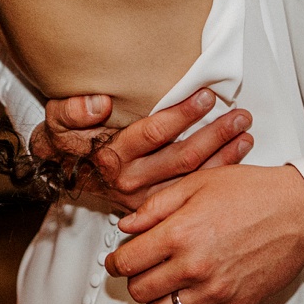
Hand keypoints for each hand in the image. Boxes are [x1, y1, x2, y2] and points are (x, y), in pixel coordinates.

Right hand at [29, 89, 253, 213]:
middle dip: (214, 134)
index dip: (182, 114)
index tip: (206, 97)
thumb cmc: (68, 142)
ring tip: (245, 133)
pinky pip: (192, 192)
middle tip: (239, 116)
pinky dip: (218, 174)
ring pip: (192, 177)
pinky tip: (236, 157)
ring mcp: (145, 198)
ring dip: (223, 155)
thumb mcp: (58, 120)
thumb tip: (98, 104)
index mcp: (112, 156)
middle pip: (182, 157)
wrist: (62, 172)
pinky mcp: (155, 207)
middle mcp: (130, 180)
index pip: (154, 133)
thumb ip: (73, 110)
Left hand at [106, 164, 303, 303]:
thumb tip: (127, 227)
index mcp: (180, 233)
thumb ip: (155, 206)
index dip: (115, 262)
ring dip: (155, 302)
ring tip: (162, 287)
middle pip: (140, 290)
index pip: (127, 262)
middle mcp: (194, 266)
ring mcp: (215, 291)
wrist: (298, 212)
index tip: (117, 260)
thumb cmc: (252, 192)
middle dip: (134, 279)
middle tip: (141, 269)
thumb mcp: (197, 183)